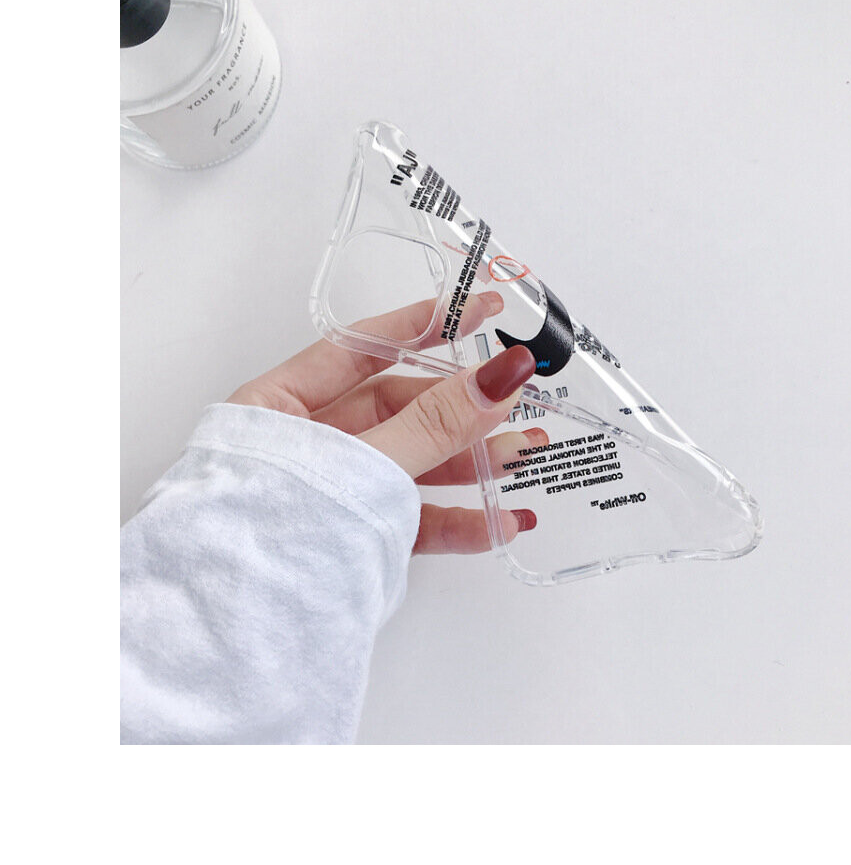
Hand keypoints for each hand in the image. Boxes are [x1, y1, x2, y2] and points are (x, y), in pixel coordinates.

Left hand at [227, 291, 543, 553]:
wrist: (224, 640)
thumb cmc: (262, 535)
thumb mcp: (359, 463)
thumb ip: (432, 423)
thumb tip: (500, 373)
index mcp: (279, 405)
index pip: (364, 349)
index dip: (425, 326)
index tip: (481, 310)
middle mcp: (305, 444)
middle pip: (398, 410)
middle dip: (463, 408)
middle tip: (518, 398)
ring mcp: (330, 493)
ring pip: (411, 464)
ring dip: (470, 463)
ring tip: (526, 456)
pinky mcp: (350, 540)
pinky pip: (409, 521)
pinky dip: (457, 522)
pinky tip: (502, 521)